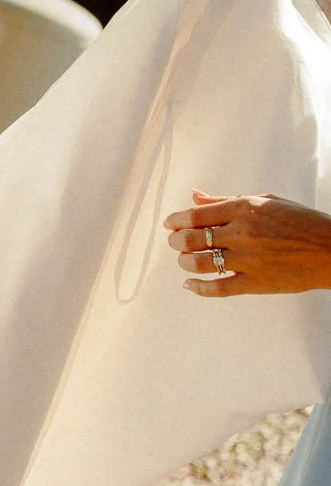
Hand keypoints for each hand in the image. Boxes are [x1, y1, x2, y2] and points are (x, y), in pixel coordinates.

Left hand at [164, 186, 330, 295]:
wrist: (330, 249)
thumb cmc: (300, 221)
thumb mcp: (264, 201)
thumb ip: (226, 200)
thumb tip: (195, 197)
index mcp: (243, 209)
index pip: (195, 215)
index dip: (176, 220)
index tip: (170, 224)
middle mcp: (241, 234)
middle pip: (192, 239)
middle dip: (177, 241)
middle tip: (175, 242)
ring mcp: (247, 260)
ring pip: (199, 263)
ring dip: (184, 262)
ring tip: (184, 260)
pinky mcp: (255, 283)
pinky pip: (218, 288)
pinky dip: (198, 288)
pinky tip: (189, 284)